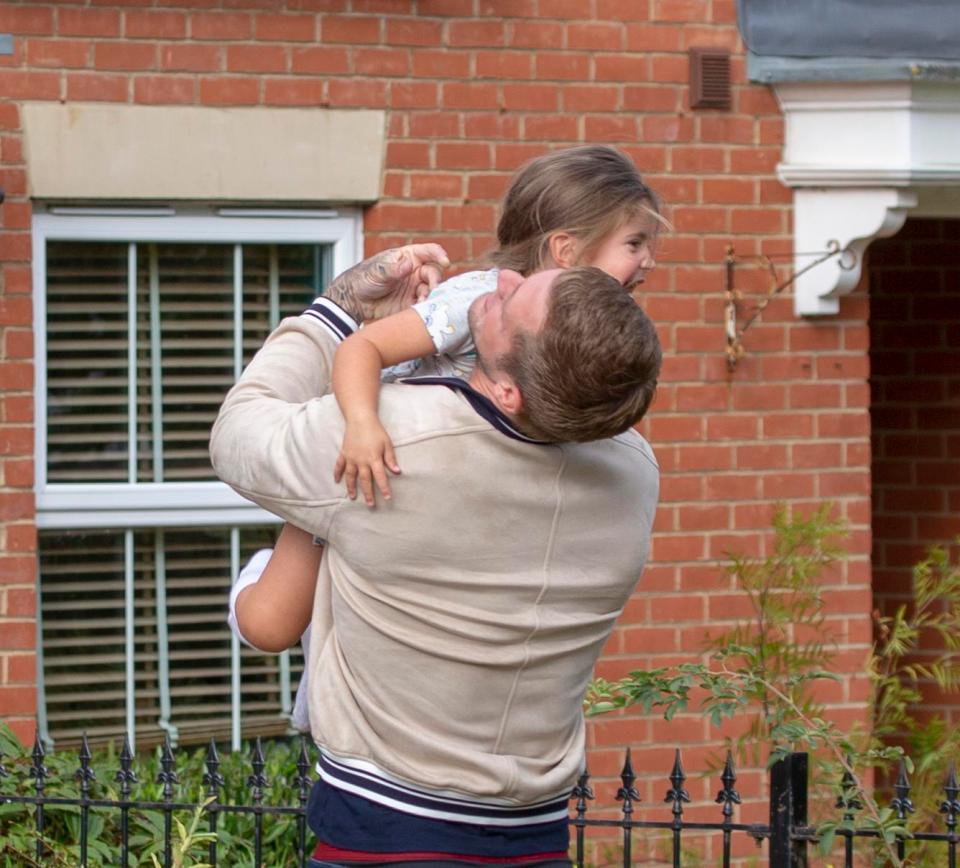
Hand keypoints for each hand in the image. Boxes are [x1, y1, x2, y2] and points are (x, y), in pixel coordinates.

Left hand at [324, 244, 449, 323]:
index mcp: (408, 257)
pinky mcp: (412, 303)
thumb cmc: (364, 279)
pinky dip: (425, 306)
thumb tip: (408, 264)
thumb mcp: (377, 271)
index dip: (439, 254)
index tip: (445, 261)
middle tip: (433, 288)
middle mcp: (415, 271)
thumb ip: (393, 269)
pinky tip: (418, 309)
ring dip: (431, 295)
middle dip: (435, 279)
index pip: (429, 252)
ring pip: (432, 289)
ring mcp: (414, 287)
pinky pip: (424, 304)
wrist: (354, 301)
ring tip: (422, 301)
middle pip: (434, 272)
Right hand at [333, 416, 400, 506]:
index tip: (388, 498)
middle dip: (368, 494)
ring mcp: (351, 458)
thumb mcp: (387, 444)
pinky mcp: (344, 454)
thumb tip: (397, 471)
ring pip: (350, 476)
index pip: (380, 477)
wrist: (360, 419)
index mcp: (373, 459)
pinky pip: (339, 466)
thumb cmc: (376, 431)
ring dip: (351, 488)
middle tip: (370, 505)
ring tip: (353, 497)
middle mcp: (361, 461)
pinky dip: (337, 474)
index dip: (384, 488)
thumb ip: (390, 459)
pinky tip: (336, 481)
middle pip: (364, 481)